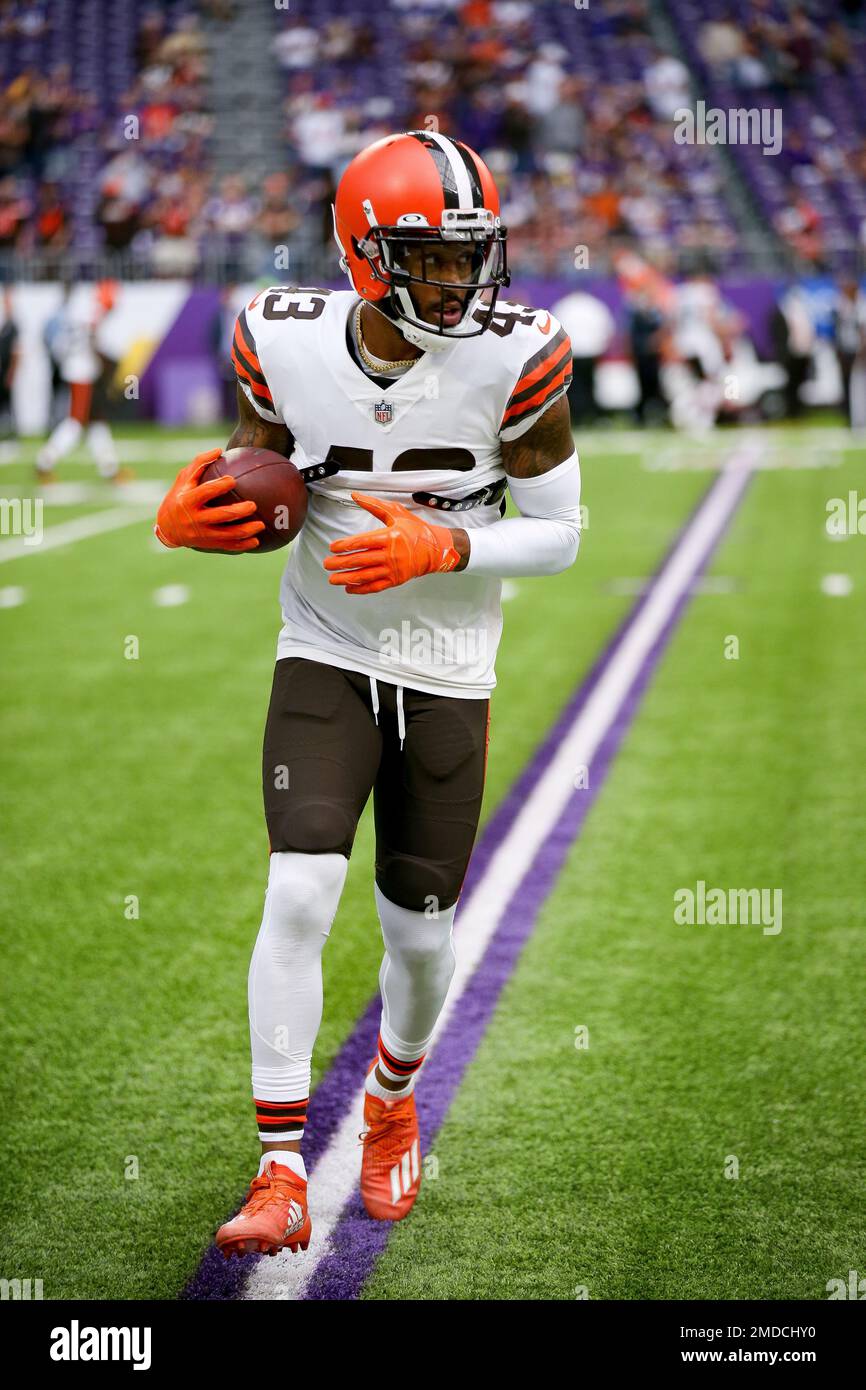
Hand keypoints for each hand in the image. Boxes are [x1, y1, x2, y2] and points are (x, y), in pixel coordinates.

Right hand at [154, 448, 264, 552]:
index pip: (205, 493)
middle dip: (238, 512)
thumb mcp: (183, 479)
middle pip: (220, 516)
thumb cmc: (178, 497)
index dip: (219, 486)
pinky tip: (257, 541)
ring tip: (261, 525)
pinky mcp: (208, 544)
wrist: (166, 528)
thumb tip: (220, 450)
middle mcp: (195, 519)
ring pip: (227, 534)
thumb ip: (199, 464)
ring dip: (246, 531)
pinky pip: (228, 546)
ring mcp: (202, 534)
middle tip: (253, 505)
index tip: (233, 480)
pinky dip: (243, 545)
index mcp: (187, 501)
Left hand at [323, 492, 460, 594]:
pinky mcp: (395, 580)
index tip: (333, 547)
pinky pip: (375, 586)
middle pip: (360, 560)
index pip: (362, 542)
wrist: (436, 549)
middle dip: (340, 563)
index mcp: (389, 537)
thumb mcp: (396, 513)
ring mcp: (393, 569)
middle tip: (327, 563)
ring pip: (365, 575)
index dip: (345, 545)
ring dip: (346, 578)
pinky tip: (349, 588)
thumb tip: (355, 496)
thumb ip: (374, 505)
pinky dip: (361, 589)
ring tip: (333, 579)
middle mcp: (390, 554)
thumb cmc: (416, 530)